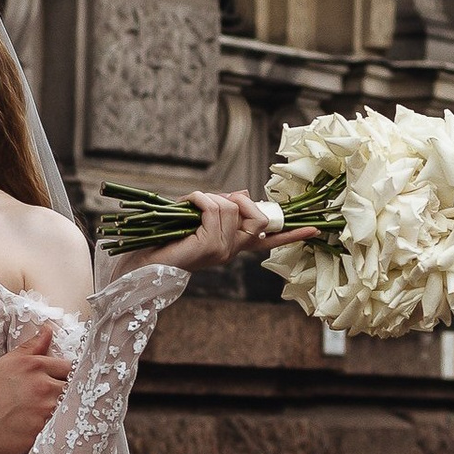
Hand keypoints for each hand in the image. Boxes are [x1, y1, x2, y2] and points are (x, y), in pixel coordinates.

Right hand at [0, 327, 73, 453]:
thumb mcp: (4, 364)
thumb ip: (30, 347)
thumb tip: (47, 331)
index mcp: (34, 366)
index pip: (68, 367)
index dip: (65, 376)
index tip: (60, 382)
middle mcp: (43, 386)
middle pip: (72, 387)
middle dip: (66, 393)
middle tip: (53, 399)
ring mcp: (45, 411)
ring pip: (68, 408)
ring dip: (62, 410)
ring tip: (46, 415)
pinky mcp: (43, 432)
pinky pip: (60, 428)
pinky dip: (55, 427)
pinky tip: (42, 428)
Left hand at [113, 191, 298, 276]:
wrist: (139, 260)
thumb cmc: (164, 237)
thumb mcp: (198, 216)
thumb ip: (223, 207)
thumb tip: (243, 193)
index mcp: (232, 246)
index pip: (269, 241)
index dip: (292, 234)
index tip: (314, 229)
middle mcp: (231, 251)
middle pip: (255, 216)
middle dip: (237, 199)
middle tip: (210, 201)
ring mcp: (221, 251)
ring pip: (231, 208)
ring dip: (208, 198)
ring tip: (188, 209)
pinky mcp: (208, 246)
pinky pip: (214, 207)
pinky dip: (198, 198)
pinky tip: (185, 206)